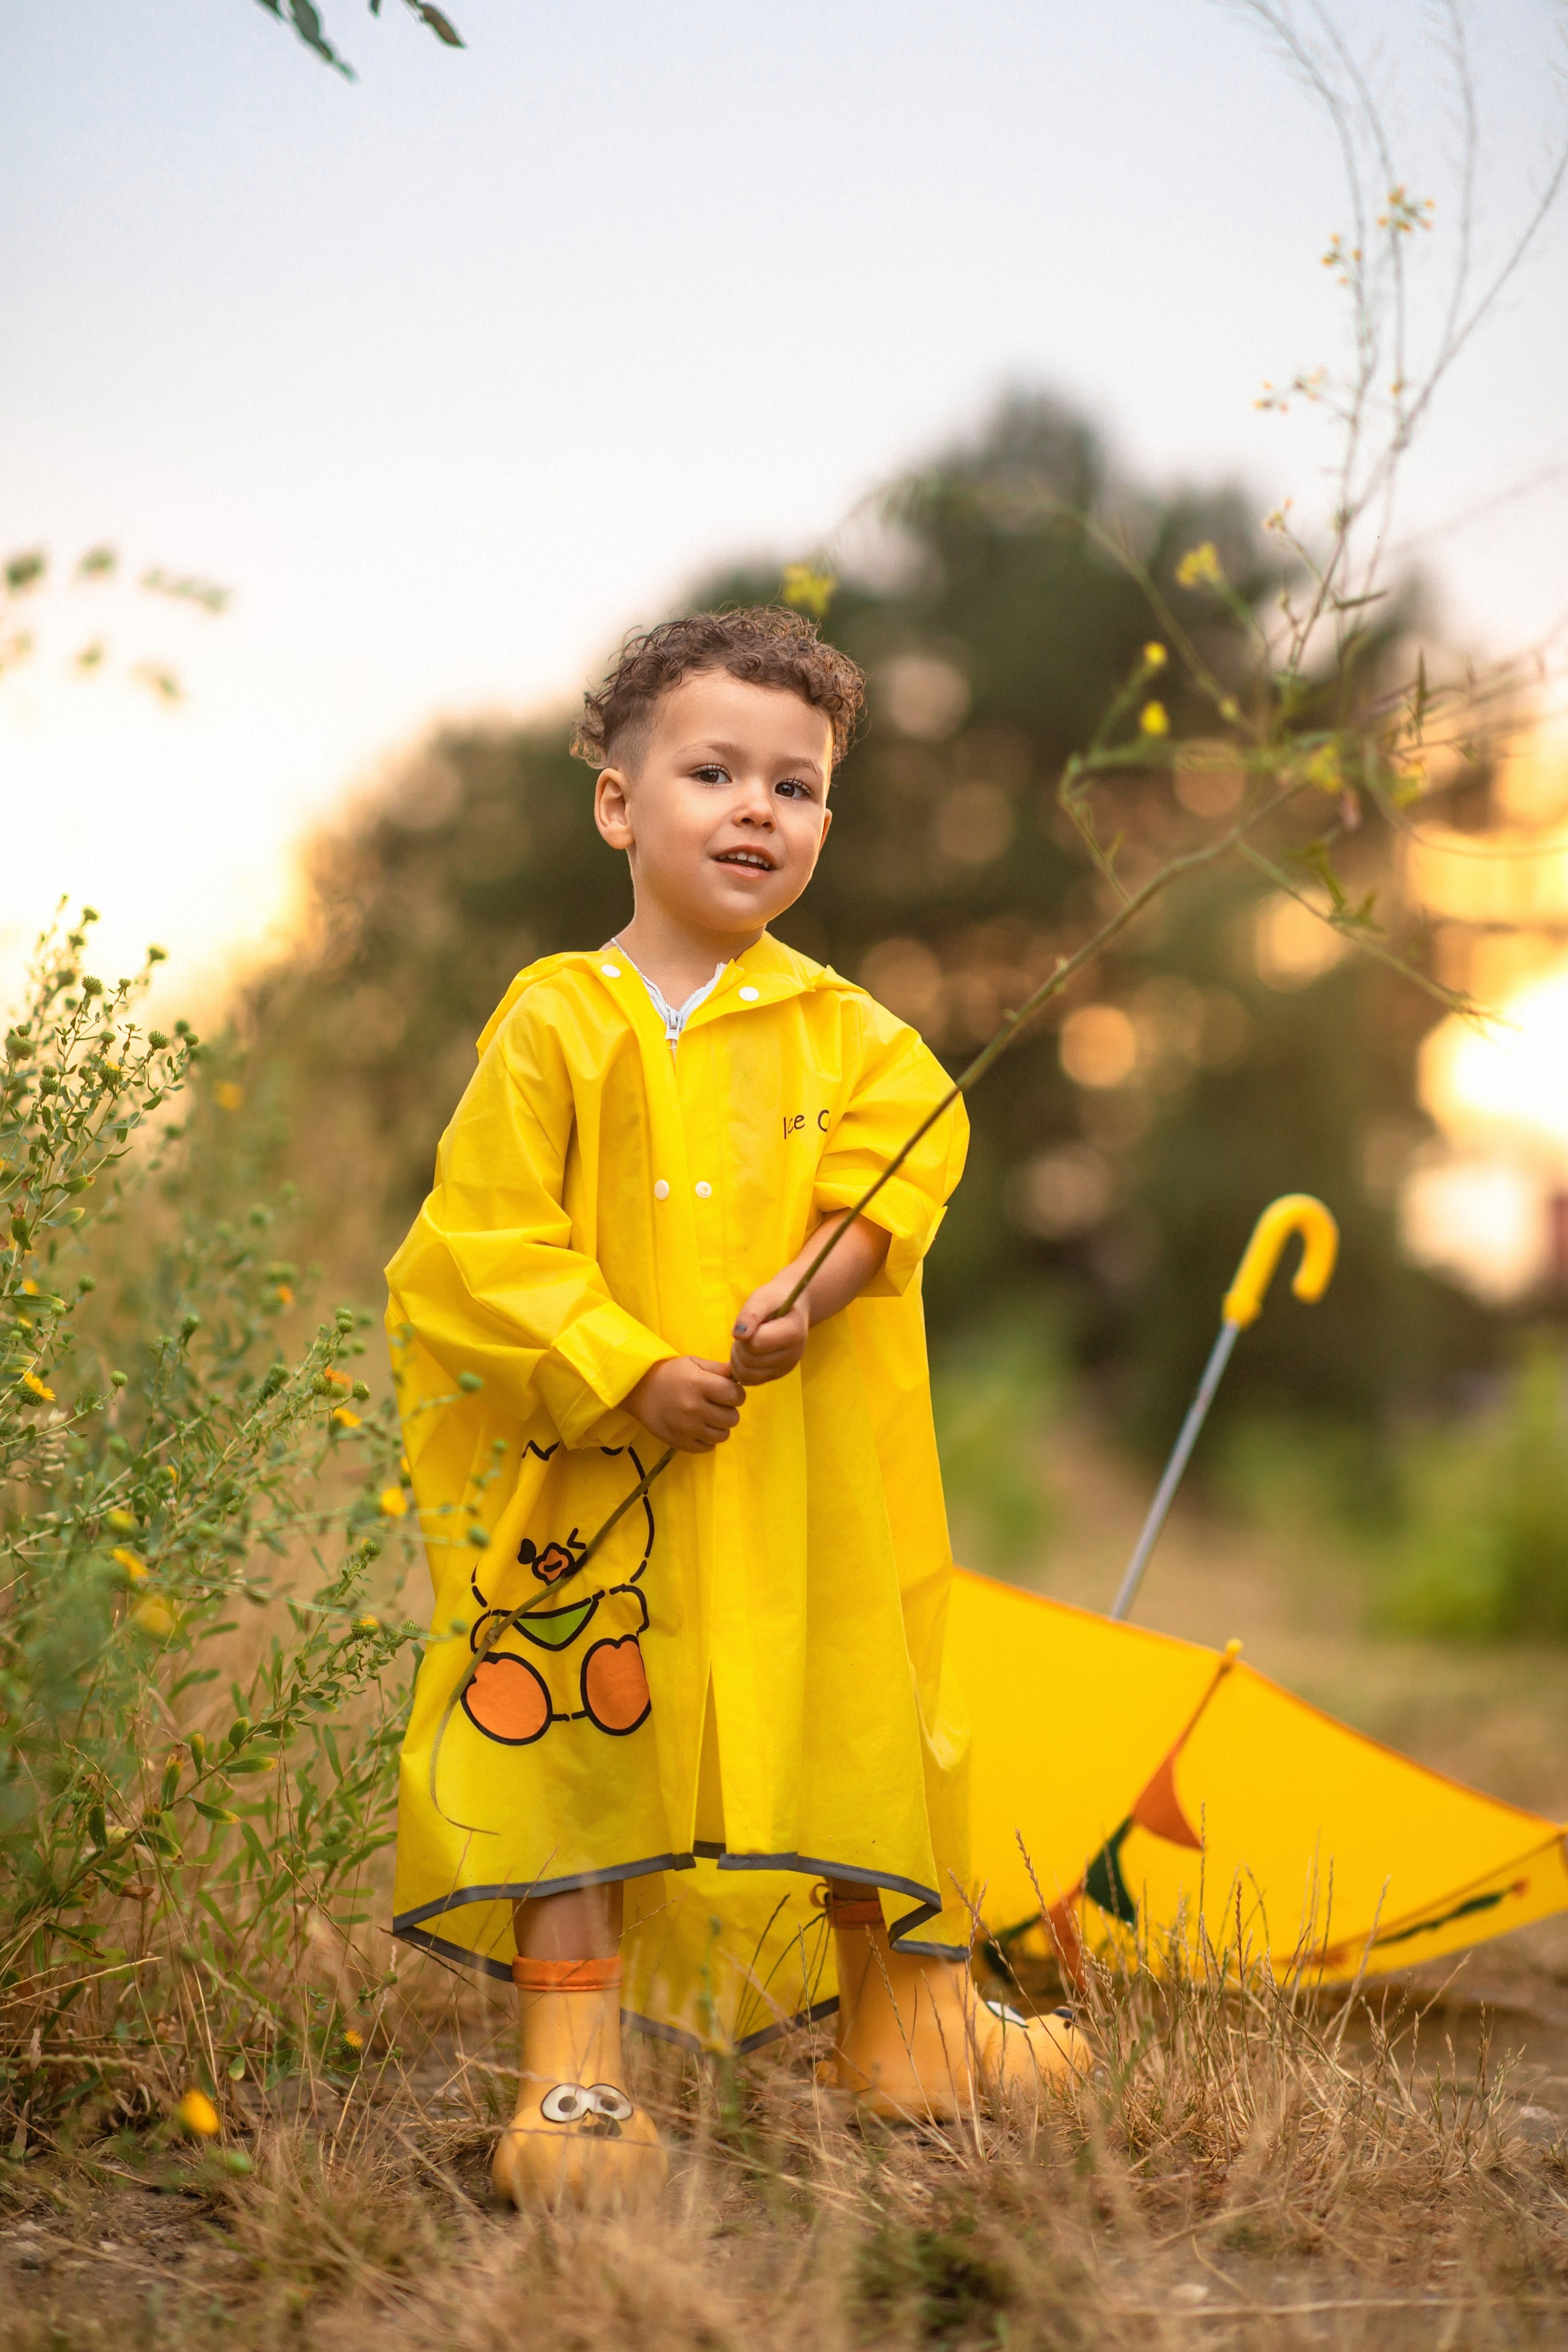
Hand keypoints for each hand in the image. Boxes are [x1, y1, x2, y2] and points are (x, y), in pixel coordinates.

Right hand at [626, 1356, 743, 1451]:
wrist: (637, 1390)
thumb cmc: (669, 1374)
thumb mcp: (693, 1363)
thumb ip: (718, 1369)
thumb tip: (739, 1375)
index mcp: (699, 1384)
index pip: (736, 1395)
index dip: (736, 1393)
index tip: (727, 1391)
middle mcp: (694, 1408)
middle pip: (732, 1418)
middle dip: (729, 1410)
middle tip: (716, 1404)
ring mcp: (687, 1428)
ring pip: (723, 1435)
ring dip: (719, 1426)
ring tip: (707, 1416)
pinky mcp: (680, 1443)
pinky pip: (708, 1447)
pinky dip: (707, 1439)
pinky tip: (698, 1427)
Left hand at [729, 1277, 809, 1385]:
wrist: (792, 1309)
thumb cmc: (776, 1300)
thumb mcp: (763, 1297)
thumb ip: (751, 1314)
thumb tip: (739, 1334)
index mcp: (793, 1334)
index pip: (755, 1343)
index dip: (744, 1332)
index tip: (750, 1321)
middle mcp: (792, 1356)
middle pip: (749, 1360)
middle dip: (739, 1345)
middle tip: (746, 1330)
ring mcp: (785, 1369)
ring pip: (745, 1374)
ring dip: (737, 1357)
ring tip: (746, 1341)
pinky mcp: (775, 1376)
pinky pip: (748, 1380)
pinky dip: (740, 1368)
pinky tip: (746, 1352)